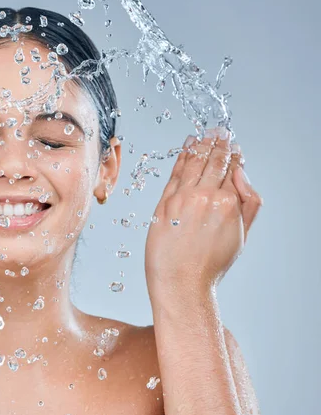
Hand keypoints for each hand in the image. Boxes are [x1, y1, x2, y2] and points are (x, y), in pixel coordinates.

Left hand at [144, 127, 262, 301]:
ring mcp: (183, 198)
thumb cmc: (212, 264)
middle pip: (213, 161)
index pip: (232, 169)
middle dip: (218, 143)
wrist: (182, 283)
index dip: (232, 154)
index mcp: (229, 203)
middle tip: (220, 131)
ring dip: (200, 145)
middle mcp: (206, 196)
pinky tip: (187, 147)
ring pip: (194, 163)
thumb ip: (249, 202)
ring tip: (204, 134)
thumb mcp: (242, 235)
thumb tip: (241, 173)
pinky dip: (182, 157)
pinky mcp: (164, 202)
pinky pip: (175, 173)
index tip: (231, 143)